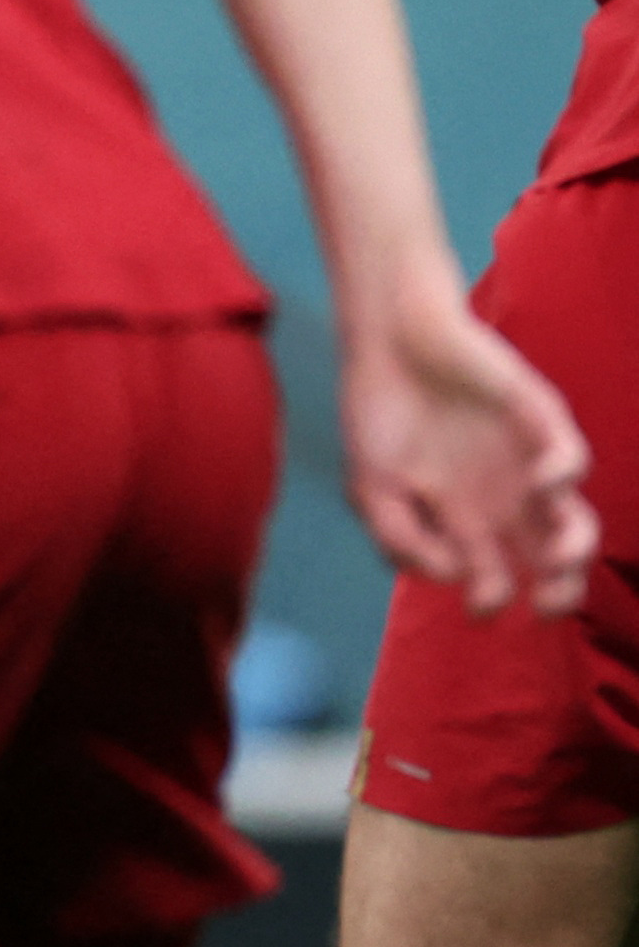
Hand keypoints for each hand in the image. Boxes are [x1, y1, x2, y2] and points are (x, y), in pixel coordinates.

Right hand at [345, 290, 596, 616]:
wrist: (388, 341)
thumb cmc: (378, 412)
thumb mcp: (371, 489)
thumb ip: (400, 540)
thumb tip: (452, 574)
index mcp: (462, 516)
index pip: (496, 574)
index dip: (493, 598)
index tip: (475, 599)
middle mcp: (503, 498)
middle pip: (549, 558)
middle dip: (557, 592)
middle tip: (541, 605)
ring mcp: (526, 462)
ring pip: (575, 518)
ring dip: (575, 549)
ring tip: (555, 561)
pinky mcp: (541, 422)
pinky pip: (570, 461)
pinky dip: (562, 478)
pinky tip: (537, 486)